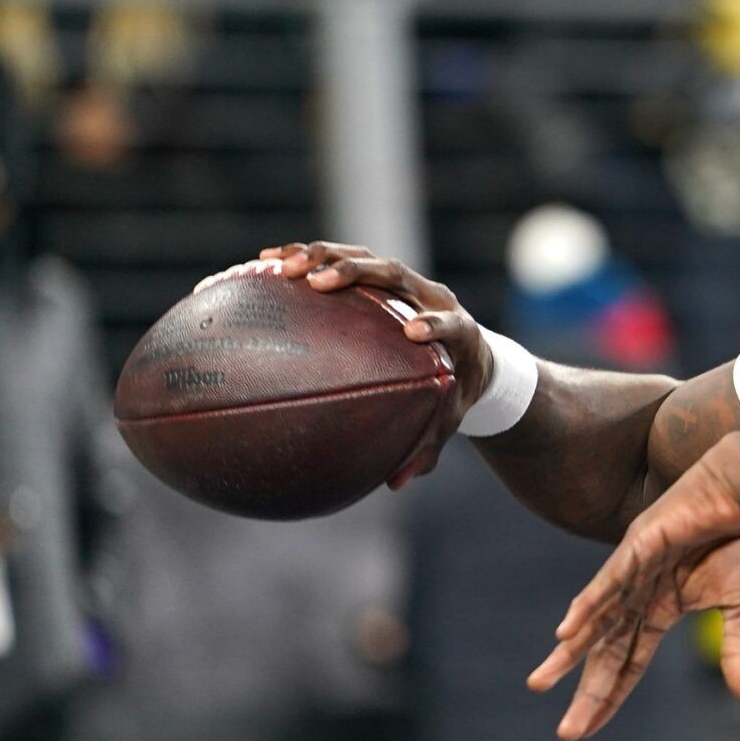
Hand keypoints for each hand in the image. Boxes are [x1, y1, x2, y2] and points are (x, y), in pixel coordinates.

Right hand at [260, 240, 492, 486]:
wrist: (474, 353)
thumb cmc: (457, 390)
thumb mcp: (449, 419)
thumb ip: (427, 448)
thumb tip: (396, 483)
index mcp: (458, 332)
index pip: (449, 322)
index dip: (434, 323)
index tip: (411, 331)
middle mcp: (431, 297)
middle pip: (397, 273)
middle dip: (358, 274)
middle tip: (319, 282)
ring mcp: (407, 283)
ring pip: (366, 258)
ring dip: (325, 257)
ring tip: (283, 266)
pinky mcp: (383, 277)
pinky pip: (345, 259)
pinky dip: (309, 257)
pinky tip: (265, 262)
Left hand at [528, 431, 739, 739]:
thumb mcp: (739, 608)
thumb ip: (735, 652)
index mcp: (661, 609)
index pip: (629, 662)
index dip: (609, 696)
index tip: (587, 729)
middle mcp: (640, 593)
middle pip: (607, 650)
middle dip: (586, 689)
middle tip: (565, 730)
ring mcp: (635, 569)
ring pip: (597, 620)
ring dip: (570, 652)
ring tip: (542, 682)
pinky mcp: (638, 545)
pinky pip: (609, 582)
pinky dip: (588, 607)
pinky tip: (567, 633)